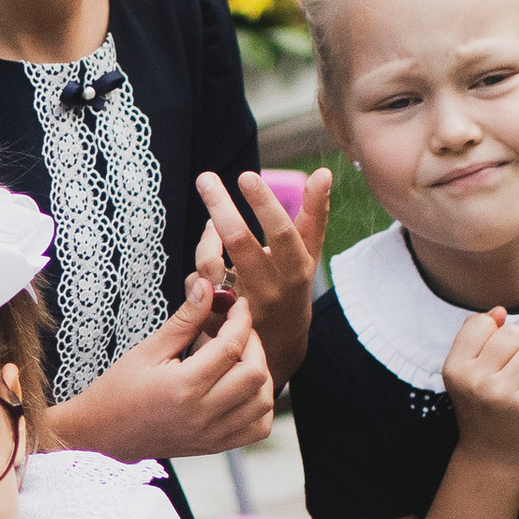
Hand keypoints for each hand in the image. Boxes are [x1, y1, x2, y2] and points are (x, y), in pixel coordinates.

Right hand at [56, 270, 274, 459]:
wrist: (102, 434)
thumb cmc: (119, 389)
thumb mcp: (148, 350)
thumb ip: (184, 320)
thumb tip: (207, 287)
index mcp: (183, 387)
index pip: (230, 347)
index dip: (240, 320)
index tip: (238, 305)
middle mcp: (202, 414)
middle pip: (255, 374)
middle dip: (254, 344)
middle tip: (238, 331)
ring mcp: (211, 435)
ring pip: (263, 402)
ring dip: (259, 374)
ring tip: (239, 358)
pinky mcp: (214, 446)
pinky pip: (257, 428)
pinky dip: (259, 405)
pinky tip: (242, 388)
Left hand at [199, 164, 331, 381]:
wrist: (278, 345)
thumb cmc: (292, 285)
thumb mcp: (308, 254)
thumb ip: (315, 214)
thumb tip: (323, 172)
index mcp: (296, 271)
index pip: (282, 234)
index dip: (264, 205)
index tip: (246, 176)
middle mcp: (269, 290)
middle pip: (240, 243)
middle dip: (221, 207)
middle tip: (206, 179)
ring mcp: (241, 308)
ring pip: (210, 265)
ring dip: (206, 237)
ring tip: (211, 219)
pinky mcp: (217, 321)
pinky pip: (196, 284)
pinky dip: (199, 264)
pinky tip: (208, 251)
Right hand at [442, 306, 518, 464]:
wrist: (492, 450)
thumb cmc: (480, 400)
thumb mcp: (466, 369)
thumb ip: (477, 335)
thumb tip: (501, 311)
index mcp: (454, 368)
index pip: (482, 322)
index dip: (492, 333)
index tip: (490, 354)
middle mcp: (474, 381)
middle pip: (511, 332)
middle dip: (516, 344)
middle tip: (511, 367)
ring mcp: (502, 394)